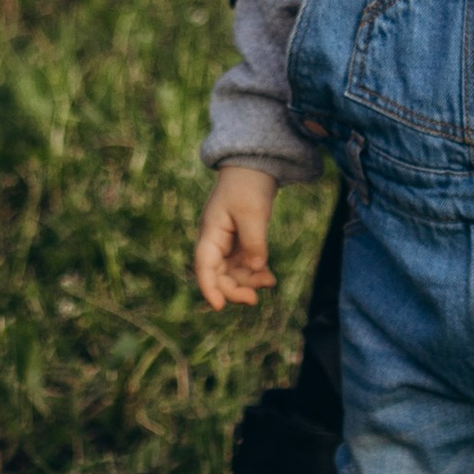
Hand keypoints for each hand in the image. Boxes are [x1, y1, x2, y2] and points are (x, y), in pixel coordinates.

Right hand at [193, 165, 279, 310]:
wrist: (255, 166)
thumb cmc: (248, 186)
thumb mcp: (252, 213)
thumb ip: (254, 242)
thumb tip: (257, 268)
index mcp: (210, 233)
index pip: (204, 266)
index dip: (209, 288)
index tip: (219, 307)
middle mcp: (215, 241)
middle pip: (218, 275)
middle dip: (234, 290)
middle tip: (254, 299)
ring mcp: (227, 242)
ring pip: (232, 273)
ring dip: (248, 282)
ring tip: (269, 282)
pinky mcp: (240, 241)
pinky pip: (244, 265)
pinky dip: (255, 273)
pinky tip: (269, 277)